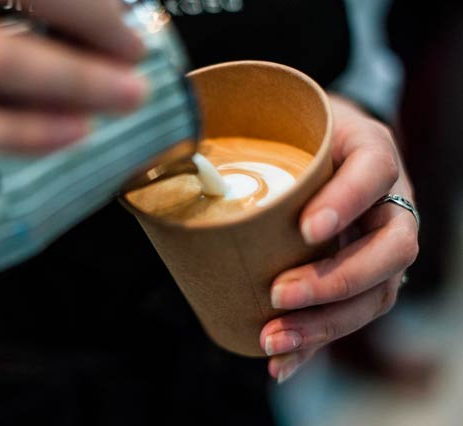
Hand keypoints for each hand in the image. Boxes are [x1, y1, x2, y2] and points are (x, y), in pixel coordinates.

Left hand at [260, 95, 419, 382]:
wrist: (317, 153)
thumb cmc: (296, 141)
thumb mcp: (283, 130)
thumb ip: (251, 146)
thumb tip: (181, 170)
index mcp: (370, 154)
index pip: (374, 171)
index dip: (347, 201)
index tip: (307, 228)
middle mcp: (387, 204)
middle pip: (392, 248)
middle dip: (336, 279)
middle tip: (279, 294)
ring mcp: (381, 246)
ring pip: (378, 293)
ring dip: (325, 323)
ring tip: (274, 339)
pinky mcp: (364, 281)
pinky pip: (351, 317)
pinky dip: (314, 345)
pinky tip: (281, 363)